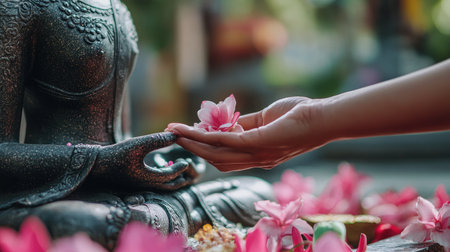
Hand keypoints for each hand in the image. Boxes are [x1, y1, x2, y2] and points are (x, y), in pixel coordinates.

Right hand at [93, 132, 194, 188]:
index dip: (180, 168)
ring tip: (179, 171)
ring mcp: (139, 185)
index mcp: (148, 178)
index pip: (170, 176)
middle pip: (169, 187)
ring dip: (172, 180)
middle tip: (188, 171)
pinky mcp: (134, 182)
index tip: (186, 161)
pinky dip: (162, 178)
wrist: (96, 165)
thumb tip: (175, 135)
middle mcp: (145, 184)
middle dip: (181, 180)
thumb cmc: (116, 154)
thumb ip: (157, 140)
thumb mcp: (137, 144)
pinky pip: (153, 184)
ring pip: (161, 187)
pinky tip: (161, 169)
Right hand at [167, 97, 328, 171]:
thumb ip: (247, 122)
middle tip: (173, 136)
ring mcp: (255, 154)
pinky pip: (223, 142)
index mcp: (257, 155)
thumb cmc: (300, 115)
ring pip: (214, 153)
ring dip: (192, 143)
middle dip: (192, 148)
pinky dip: (202, 136)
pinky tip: (188, 129)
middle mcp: (254, 160)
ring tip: (173, 133)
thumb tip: (226, 121)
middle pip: (215, 160)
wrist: (323, 117)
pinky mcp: (257, 143)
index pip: (225, 157)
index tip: (188, 134)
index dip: (205, 147)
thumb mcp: (268, 118)